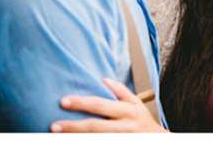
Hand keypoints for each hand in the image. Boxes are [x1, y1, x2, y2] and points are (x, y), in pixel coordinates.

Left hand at [51, 78, 166, 132]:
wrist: (159, 140)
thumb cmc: (143, 122)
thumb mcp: (136, 104)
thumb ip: (120, 91)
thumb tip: (104, 79)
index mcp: (127, 110)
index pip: (100, 105)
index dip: (81, 103)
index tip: (63, 101)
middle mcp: (125, 126)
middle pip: (95, 126)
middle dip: (73, 127)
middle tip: (53, 126)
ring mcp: (122, 138)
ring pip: (96, 139)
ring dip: (76, 139)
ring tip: (58, 137)